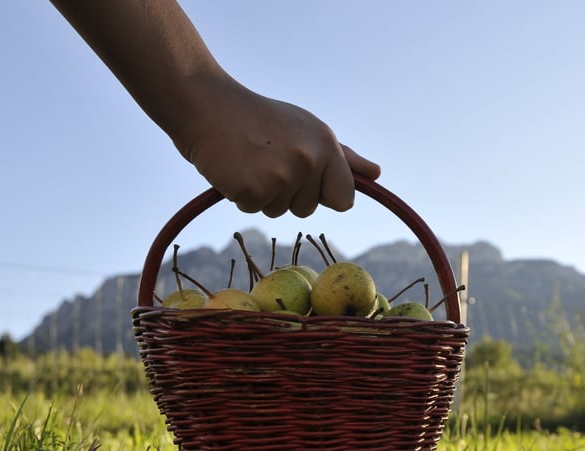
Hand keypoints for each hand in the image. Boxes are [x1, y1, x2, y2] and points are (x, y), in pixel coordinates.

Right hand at [174, 76, 380, 217]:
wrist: (207, 107)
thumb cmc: (260, 119)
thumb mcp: (307, 129)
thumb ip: (343, 157)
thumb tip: (376, 174)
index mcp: (326, 145)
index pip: (344, 198)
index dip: (323, 193)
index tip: (303, 175)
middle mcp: (308, 161)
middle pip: (308, 208)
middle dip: (288, 192)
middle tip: (267, 158)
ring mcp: (280, 177)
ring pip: (280, 210)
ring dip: (264, 193)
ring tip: (250, 159)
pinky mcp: (252, 190)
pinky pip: (253, 209)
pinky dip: (241, 194)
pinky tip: (234, 167)